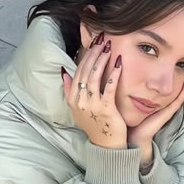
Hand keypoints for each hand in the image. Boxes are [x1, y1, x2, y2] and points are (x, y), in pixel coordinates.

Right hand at [61, 33, 126, 148]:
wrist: (105, 145)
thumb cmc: (95, 125)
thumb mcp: (77, 108)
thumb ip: (69, 90)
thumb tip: (64, 72)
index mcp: (72, 98)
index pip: (77, 71)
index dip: (85, 55)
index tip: (93, 42)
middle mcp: (79, 100)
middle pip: (85, 70)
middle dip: (93, 52)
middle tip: (102, 38)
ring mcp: (91, 105)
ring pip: (95, 76)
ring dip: (102, 58)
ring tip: (108, 46)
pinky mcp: (105, 108)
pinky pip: (109, 86)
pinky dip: (114, 73)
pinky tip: (119, 62)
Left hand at [127, 70, 183, 154]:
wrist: (134, 136)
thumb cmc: (131, 120)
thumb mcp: (131, 102)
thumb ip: (130, 92)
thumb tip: (123, 75)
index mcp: (157, 102)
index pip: (166, 87)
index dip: (172, 76)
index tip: (174, 63)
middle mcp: (164, 104)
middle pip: (176, 89)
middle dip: (182, 76)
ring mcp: (168, 108)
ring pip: (181, 92)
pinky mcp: (169, 112)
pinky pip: (180, 98)